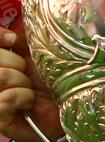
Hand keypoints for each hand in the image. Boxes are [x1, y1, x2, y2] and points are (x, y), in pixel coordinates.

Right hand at [0, 20, 62, 141]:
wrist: (61, 111)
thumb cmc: (49, 81)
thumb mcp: (36, 54)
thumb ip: (22, 39)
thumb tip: (13, 30)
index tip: (12, 40)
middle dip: (16, 64)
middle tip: (26, 74)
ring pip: (1, 77)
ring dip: (22, 82)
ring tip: (30, 89)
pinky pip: (6, 99)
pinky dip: (24, 98)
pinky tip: (28, 103)